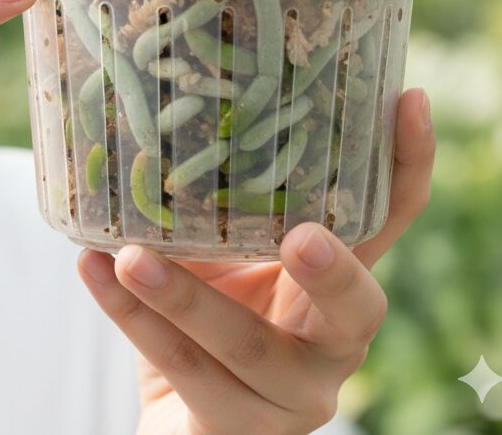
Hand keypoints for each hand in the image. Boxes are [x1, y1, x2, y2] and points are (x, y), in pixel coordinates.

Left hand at [78, 87, 434, 434]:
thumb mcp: (222, 250)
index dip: (407, 167)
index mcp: (336, 282)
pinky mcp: (239, 429)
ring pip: (247, 349)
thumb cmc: (208, 309)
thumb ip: (217, 203)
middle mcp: (332, 341)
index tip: (410, 100)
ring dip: (182, 298)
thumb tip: (159, 107)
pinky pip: (183, 370)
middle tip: (301, 236)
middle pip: (357, 311)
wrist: (182, 415)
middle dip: (333, 274)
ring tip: (129, 256)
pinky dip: (130, 318)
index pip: (390, 221)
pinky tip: (92, 270)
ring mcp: (292, 395)